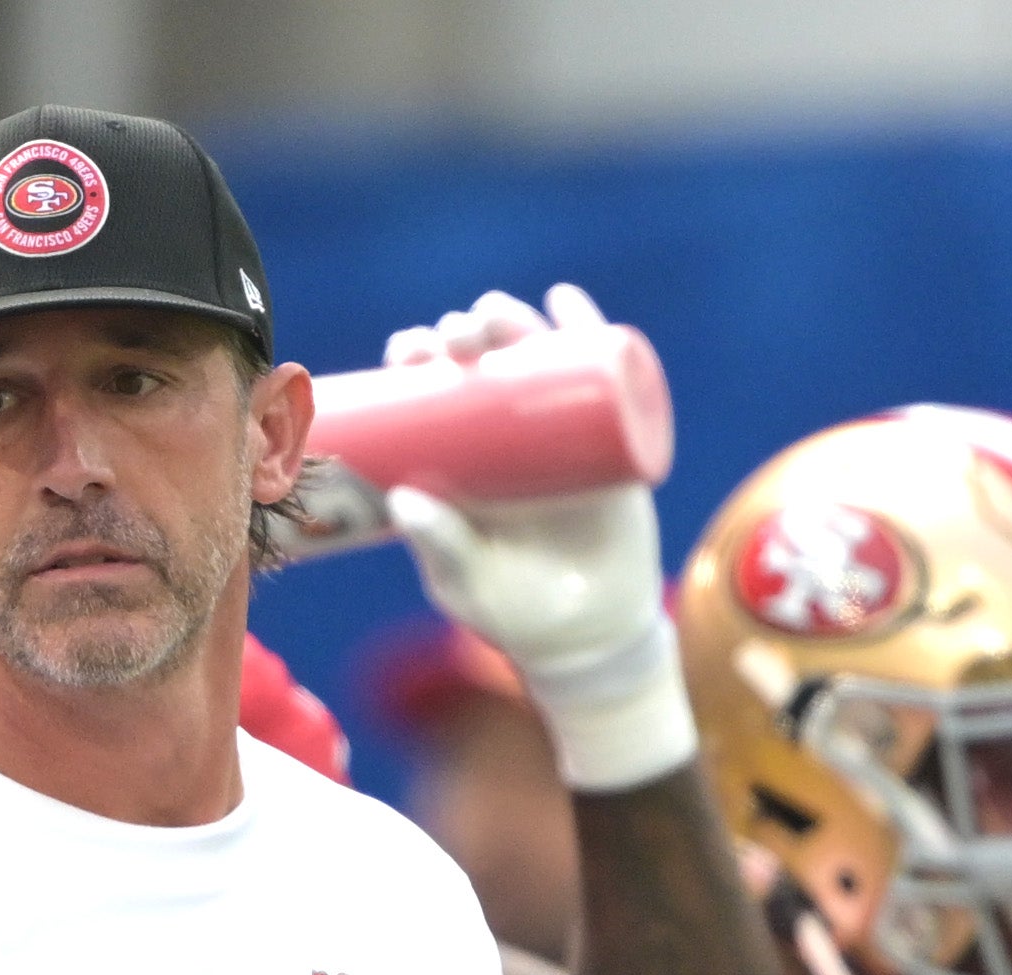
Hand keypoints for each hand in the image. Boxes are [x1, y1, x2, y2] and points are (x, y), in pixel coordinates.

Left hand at [381, 286, 667, 671]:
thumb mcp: (466, 583)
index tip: (407, 351)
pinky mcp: (608, 438)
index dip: (415, 359)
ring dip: (514, 321)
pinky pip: (602, 373)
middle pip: (480, 361)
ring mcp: (557, 431)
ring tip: (499, 316)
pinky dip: (586, 330)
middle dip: (462, 332)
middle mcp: (504, 434)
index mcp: (458, 457)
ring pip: (535, 356)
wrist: (588, 634)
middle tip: (455, 337)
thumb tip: (403, 501)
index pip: (428, 390)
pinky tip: (565, 302)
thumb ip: (441, 548)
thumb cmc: (513, 612)